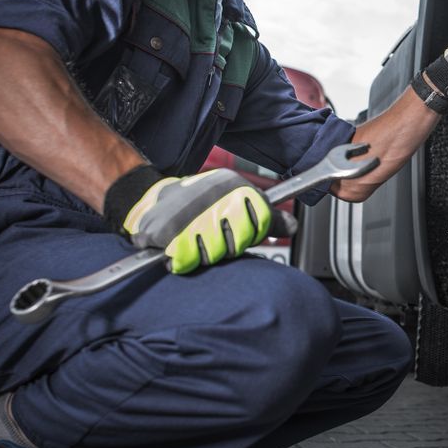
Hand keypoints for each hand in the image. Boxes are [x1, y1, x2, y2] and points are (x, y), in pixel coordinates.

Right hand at [115, 168, 282, 274]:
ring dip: (203, 253)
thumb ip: (266, 218)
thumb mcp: (237, 202)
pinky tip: (179, 246)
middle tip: (211, 234)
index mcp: (235, 186)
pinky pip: (186, 261)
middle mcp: (214, 197)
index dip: (250, 233)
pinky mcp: (166, 232)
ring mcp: (191, 214)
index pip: (262, 222)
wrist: (154, 199)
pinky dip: (182, 260)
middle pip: (238, 243)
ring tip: (194, 237)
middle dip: (226, 246)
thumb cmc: (201, 204)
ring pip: (214, 254)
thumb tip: (293, 227)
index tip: (237, 229)